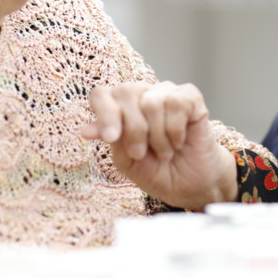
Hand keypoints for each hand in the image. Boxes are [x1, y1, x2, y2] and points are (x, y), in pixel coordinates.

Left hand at [82, 81, 237, 209]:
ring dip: (157, 137)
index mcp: (121, 108)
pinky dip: (175, 131)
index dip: (104, 113)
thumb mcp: (126, 160)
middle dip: (133, 129)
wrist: (190, 185)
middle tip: (140, 153)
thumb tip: (86, 130)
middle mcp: (142, 94)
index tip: (111, 138)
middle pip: (126, 92)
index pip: (101, 94)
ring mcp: (167, 93)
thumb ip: (111, 139)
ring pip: (152, 102)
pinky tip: (178, 142)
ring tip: (164, 152)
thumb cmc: (157, 171)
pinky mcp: (191, 97)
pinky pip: (176, 104)